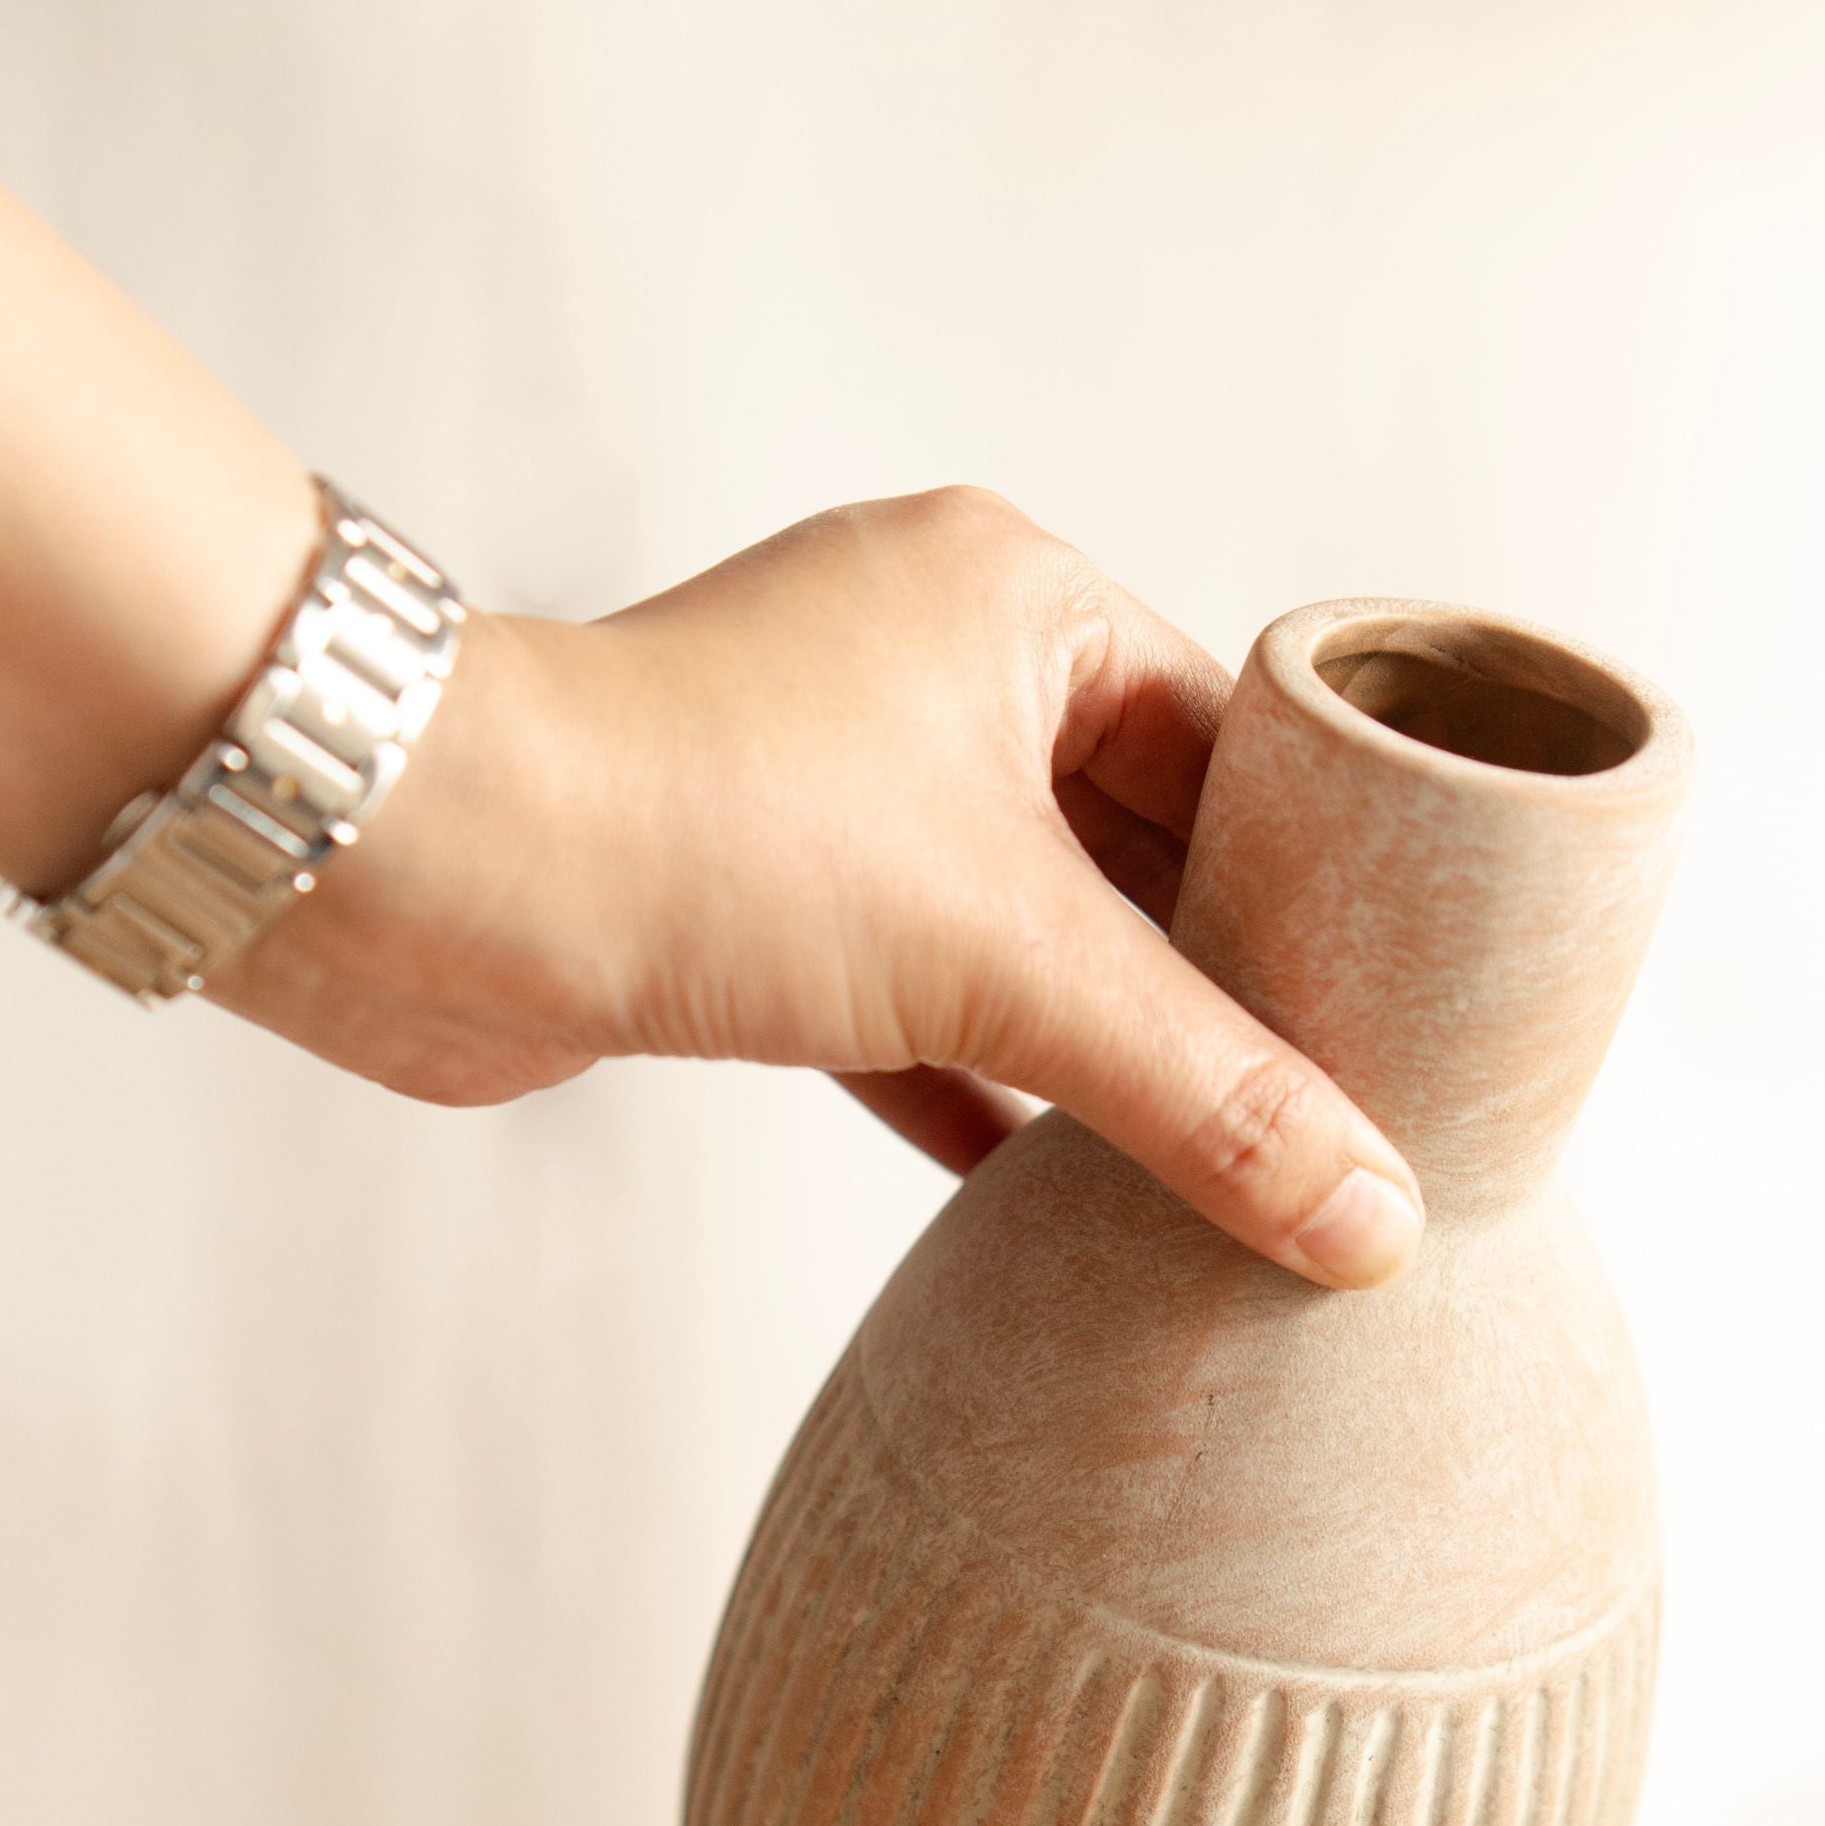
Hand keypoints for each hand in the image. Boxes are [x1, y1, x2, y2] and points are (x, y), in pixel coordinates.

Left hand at [217, 489, 1423, 1288]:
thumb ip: (1201, 1093)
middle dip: (1214, 980)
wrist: (412, 877)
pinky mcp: (746, 897)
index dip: (1322, 883)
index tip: (1412, 1007)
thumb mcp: (1002, 961)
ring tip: (1218, 1167)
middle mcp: (924, 668)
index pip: (1230, 747)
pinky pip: (906, 994)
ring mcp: (827, 783)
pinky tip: (1041, 1190)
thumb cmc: (702, 832)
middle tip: (1337, 1112)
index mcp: (1014, 602)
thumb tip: (1373, 1223)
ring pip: (1013, 929)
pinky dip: (971, 1083)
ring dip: (1093, 1044)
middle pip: (1129, 846)